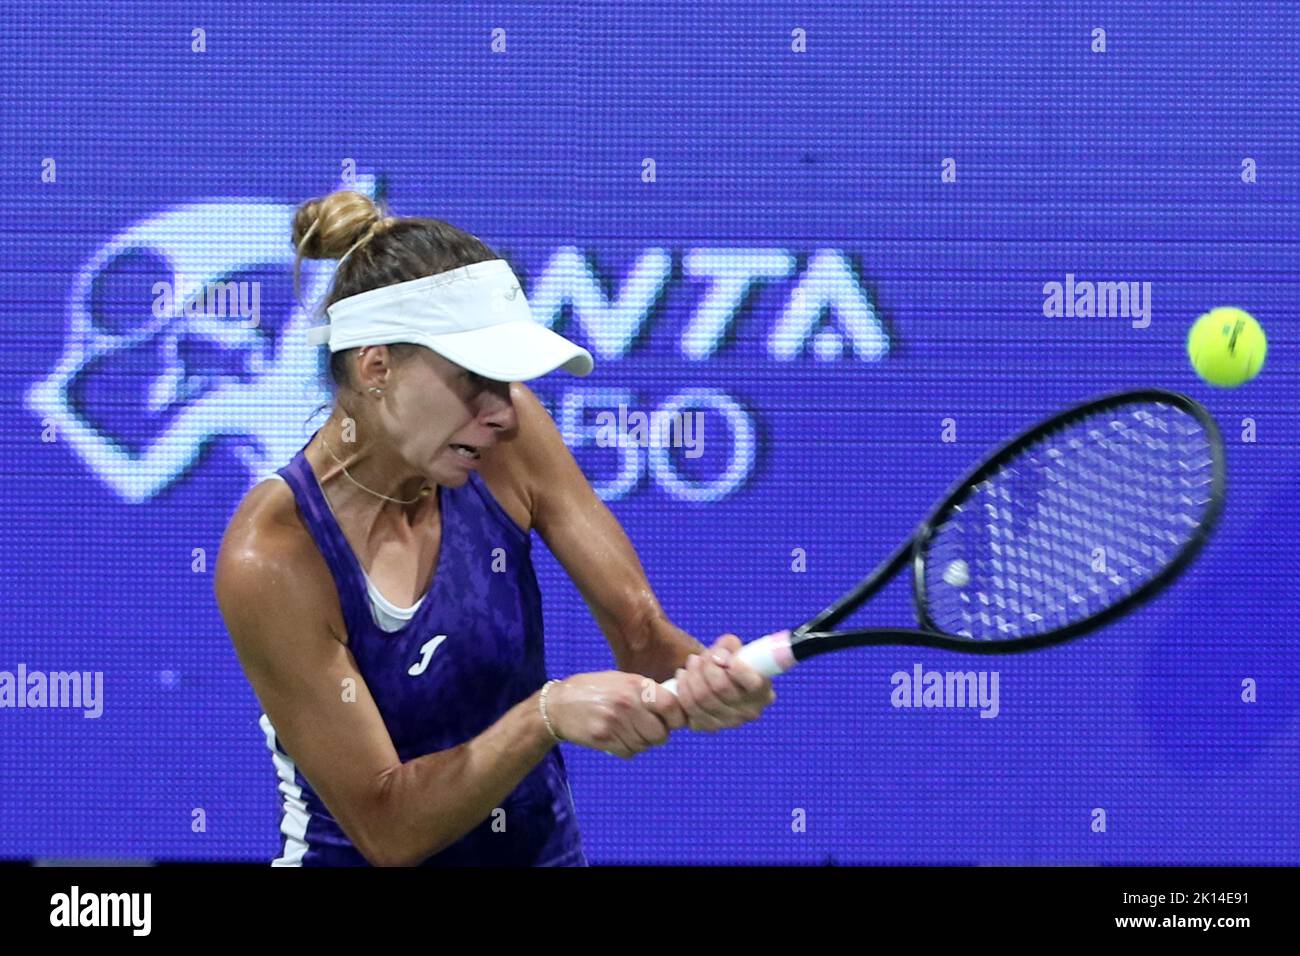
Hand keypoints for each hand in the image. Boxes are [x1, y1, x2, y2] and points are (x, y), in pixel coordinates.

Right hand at [547, 671, 687, 758]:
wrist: (559, 704)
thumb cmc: (595, 690)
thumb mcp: (622, 680)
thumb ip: (647, 692)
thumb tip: (677, 707)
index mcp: (636, 685)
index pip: (671, 705)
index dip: (678, 717)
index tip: (674, 721)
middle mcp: (627, 703)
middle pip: (660, 733)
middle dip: (658, 735)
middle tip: (648, 728)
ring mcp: (615, 721)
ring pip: (644, 745)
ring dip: (641, 742)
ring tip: (628, 731)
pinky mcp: (603, 738)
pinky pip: (629, 752)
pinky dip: (627, 749)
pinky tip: (617, 737)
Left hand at [673, 634, 775, 731]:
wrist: (717, 681)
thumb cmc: (729, 662)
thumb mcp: (734, 649)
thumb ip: (730, 645)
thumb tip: (719, 656)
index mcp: (763, 691)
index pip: (754, 683)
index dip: (736, 668)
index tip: (721, 656)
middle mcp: (750, 711)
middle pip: (721, 687)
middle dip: (705, 666)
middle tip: (700, 657)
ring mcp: (731, 722)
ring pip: (702, 697)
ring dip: (692, 675)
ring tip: (692, 663)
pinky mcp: (710, 726)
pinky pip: (690, 709)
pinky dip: (683, 689)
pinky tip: (684, 677)